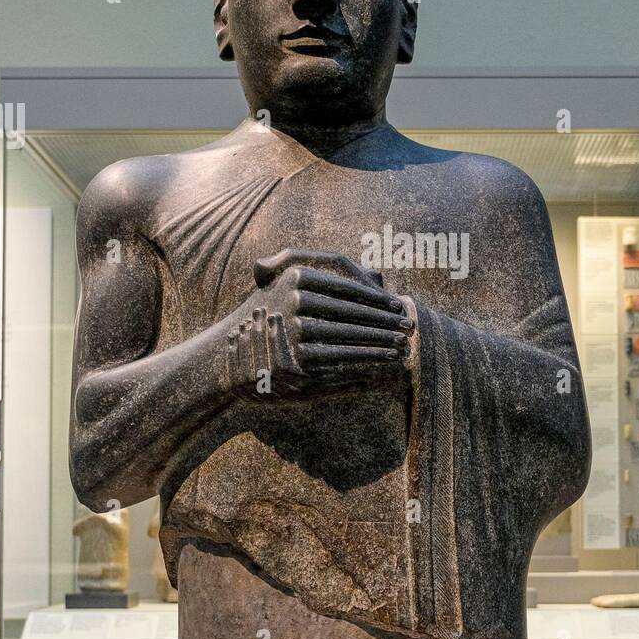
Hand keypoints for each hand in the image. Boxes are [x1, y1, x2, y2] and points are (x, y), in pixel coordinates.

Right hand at [225, 248, 413, 399]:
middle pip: (353, 312)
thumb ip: (333, 278)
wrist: (229, 357)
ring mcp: (294, 333)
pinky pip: (340, 360)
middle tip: (408, 326)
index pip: (347, 288)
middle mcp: (295, 301)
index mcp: (296, 277)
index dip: (376, 298)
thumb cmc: (270, 319)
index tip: (397, 306)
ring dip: (380, 342)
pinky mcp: (297, 363)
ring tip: (401, 345)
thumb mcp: (292, 287)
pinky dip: (367, 360)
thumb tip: (379, 276)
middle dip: (384, 321)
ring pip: (349, 337)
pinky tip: (385, 362)